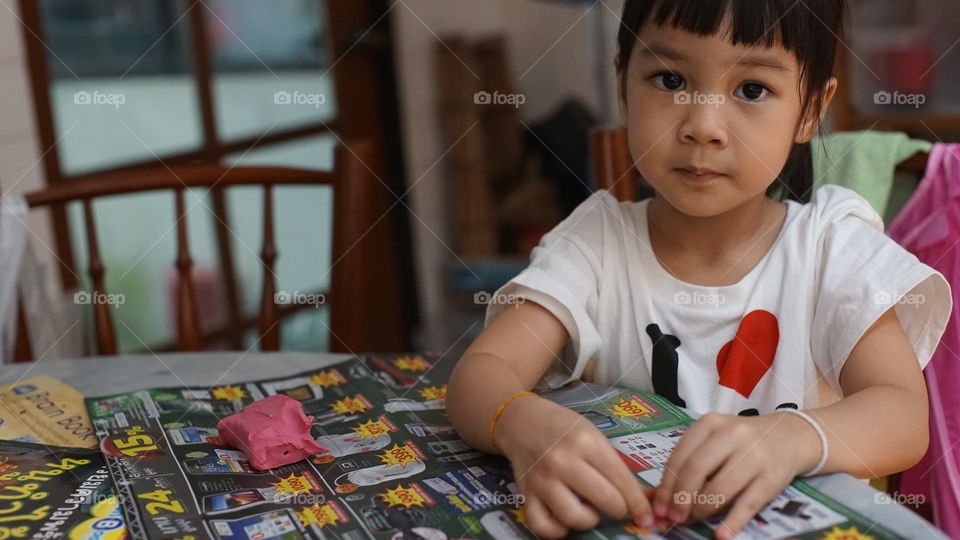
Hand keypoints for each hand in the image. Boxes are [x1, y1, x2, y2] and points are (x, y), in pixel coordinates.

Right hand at [494, 395, 654, 537]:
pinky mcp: (525, 493)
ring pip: (574, 517)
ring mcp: (542, 480)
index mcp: (585, 442)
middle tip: (617, 506)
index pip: (621, 480)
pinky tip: (566, 520)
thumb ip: (618, 467)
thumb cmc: (563, 427)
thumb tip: (649, 498)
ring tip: (591, 510)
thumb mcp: (594, 436)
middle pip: (605, 500)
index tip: (645, 516)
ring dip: (590, 520)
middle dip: (619, 510)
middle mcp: (563, 461)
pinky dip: (557, 531)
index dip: (638, 503)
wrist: (521, 421)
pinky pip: (542, 526)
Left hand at [652, 412, 819, 539]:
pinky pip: (748, 503)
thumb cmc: (741, 441)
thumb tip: (664, 497)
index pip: (680, 456)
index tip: (659, 505)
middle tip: (674, 516)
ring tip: (694, 520)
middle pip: (696, 470)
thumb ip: (690, 461)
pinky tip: (721, 534)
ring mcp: (754, 455)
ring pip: (720, 487)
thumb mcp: (714, 439)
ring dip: (702, 510)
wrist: (788, 436)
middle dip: (681, 498)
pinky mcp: (772, 477)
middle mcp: (732, 434)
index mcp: (711, 423)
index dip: (667, 484)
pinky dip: (733, 522)